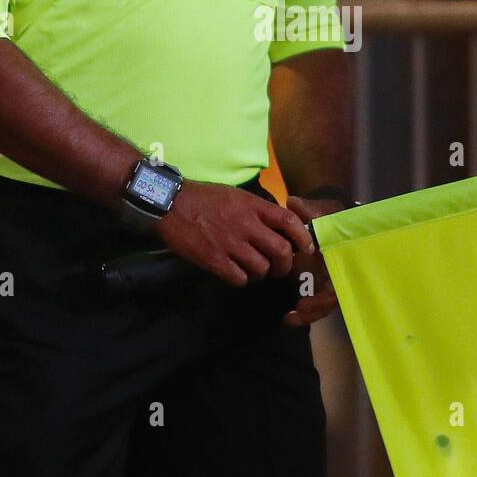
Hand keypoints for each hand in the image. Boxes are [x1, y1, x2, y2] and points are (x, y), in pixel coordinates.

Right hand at [153, 179, 314, 287]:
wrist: (171, 204)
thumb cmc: (204, 198)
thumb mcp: (236, 196)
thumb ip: (257, 210)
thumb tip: (278, 227)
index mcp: (253, 206)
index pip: (289, 221)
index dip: (302, 237)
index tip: (306, 248)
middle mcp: (246, 225)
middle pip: (281, 251)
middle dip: (285, 265)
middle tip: (279, 268)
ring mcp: (230, 243)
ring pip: (262, 269)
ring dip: (261, 273)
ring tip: (254, 270)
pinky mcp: (214, 259)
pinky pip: (239, 278)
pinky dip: (241, 279)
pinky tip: (235, 273)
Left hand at [281, 196, 342, 327]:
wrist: (330, 213)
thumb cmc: (327, 213)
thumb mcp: (318, 209)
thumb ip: (306, 209)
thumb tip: (293, 203)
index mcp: (339, 258)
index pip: (337, 285)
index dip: (324, 298)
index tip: (305, 304)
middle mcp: (337, 271)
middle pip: (331, 301)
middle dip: (315, 311)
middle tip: (296, 314)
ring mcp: (328, 278)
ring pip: (324, 305)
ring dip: (308, 315)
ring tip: (289, 319)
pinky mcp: (318, 281)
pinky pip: (315, 300)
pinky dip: (304, 312)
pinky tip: (288, 317)